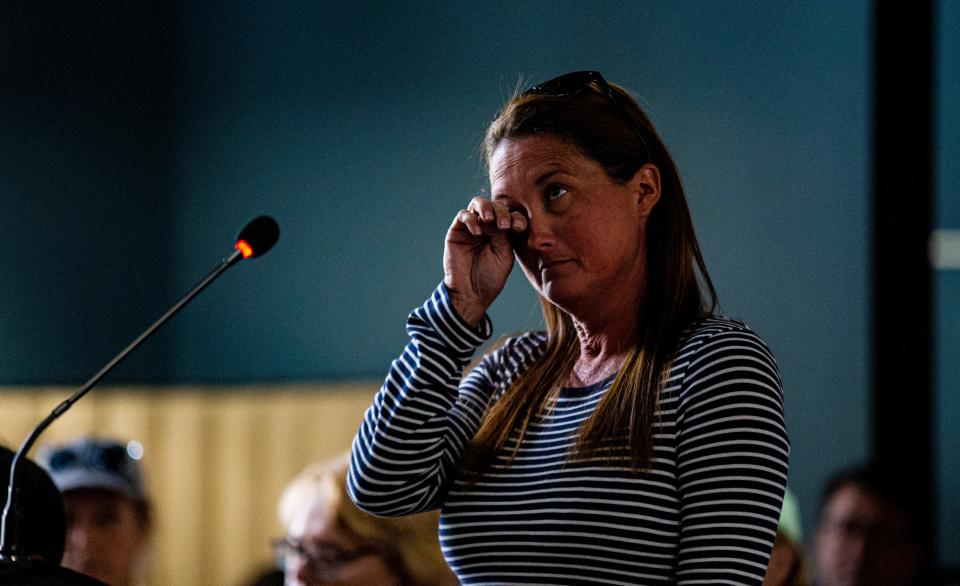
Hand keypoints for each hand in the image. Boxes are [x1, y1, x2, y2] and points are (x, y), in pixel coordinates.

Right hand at [443, 196, 527, 325]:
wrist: (470, 293)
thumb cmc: (490, 277)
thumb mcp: (504, 255)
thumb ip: (504, 236)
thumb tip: (498, 218)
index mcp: (504, 233)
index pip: (512, 215)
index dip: (517, 217)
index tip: (518, 228)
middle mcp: (489, 227)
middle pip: (496, 206)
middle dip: (502, 212)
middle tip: (504, 225)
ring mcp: (472, 227)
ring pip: (478, 204)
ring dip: (485, 207)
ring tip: (489, 219)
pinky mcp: (457, 231)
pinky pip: (463, 215)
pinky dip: (470, 219)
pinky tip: (476, 232)